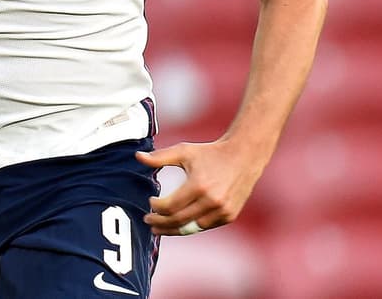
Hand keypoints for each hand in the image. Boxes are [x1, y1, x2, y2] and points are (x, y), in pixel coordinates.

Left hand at [135, 139, 267, 235]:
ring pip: (192, 228)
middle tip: (148, 221)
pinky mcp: (229, 216)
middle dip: (160, 223)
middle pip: (179, 221)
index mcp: (198, 185)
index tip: (150, 203)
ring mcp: (222, 211)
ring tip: (160, 228)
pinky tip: (179, 224)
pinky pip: (205, 226)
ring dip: (174, 229)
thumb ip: (159, 157)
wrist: (244, 156)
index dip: (156, 208)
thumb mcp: (184, 151)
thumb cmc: (210, 153)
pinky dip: (191, 226)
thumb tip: (137, 157)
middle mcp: (212, 201)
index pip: (170, 207)